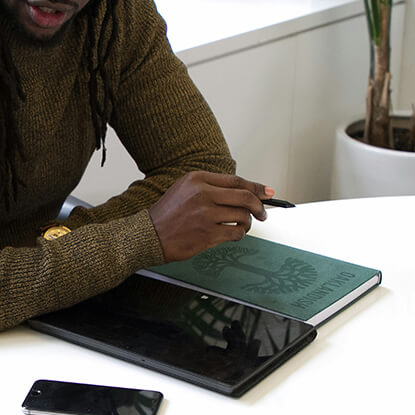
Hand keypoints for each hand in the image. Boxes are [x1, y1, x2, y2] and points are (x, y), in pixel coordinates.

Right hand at [148, 171, 273, 261]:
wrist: (148, 235)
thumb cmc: (167, 215)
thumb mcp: (184, 189)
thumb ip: (211, 187)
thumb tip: (243, 192)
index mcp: (197, 179)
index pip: (236, 181)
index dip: (255, 187)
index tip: (266, 192)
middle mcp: (202, 194)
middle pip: (245, 197)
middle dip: (259, 206)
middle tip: (263, 213)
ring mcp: (205, 214)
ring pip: (243, 216)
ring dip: (247, 223)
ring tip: (242, 225)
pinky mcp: (207, 234)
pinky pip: (235, 233)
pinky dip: (238, 235)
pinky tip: (232, 234)